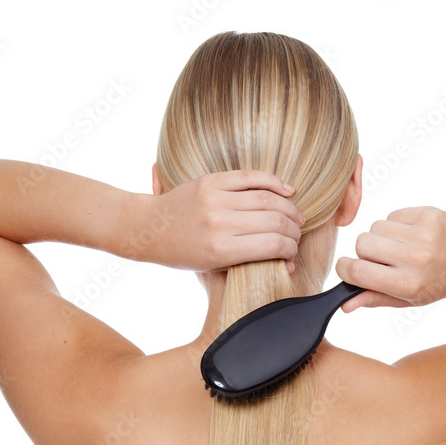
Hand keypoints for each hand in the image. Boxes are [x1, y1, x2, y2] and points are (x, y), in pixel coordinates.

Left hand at [128, 170, 303, 272]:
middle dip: (293, 229)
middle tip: (296, 233)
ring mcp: (214, 199)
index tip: (292, 252)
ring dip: (289, 208)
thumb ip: (252, 262)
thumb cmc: (184, 253)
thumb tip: (289, 263)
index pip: (273, 245)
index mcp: (221, 251)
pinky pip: (251, 177)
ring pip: (268, 199)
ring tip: (295, 216)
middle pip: (275, 221)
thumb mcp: (215, 267)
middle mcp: (219, 224)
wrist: (149, 228)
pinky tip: (286, 190)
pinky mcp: (210, 181)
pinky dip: (273, 182)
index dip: (291, 249)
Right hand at [335, 206, 445, 311]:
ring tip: (402, 246)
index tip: (347, 268)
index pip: (355, 271)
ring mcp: (423, 234)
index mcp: (408, 284)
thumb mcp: (409, 300)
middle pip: (361, 244)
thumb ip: (375, 299)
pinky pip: (392, 215)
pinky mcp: (428, 214)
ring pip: (375, 227)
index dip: (344, 268)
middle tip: (385, 259)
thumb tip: (344, 304)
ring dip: (383, 237)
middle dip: (366, 251)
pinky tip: (414, 235)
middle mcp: (415, 259)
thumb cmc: (439, 283)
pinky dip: (397, 224)